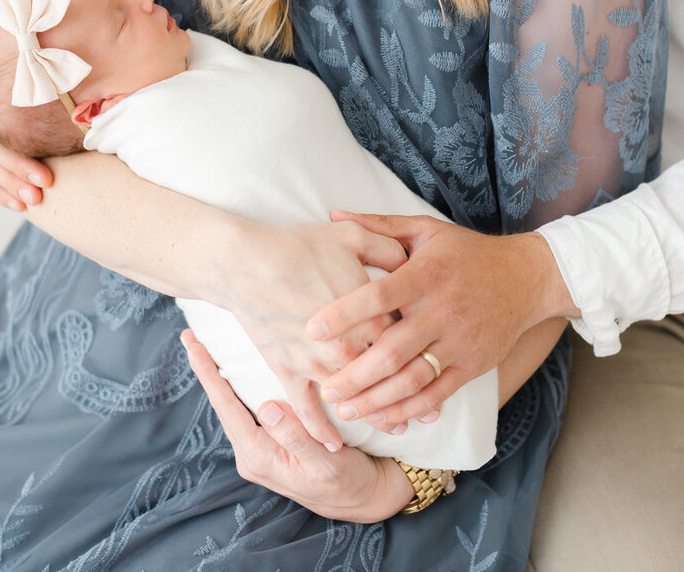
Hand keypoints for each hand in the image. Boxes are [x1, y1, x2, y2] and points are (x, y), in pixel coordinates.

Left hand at [182, 329, 412, 522]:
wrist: (362, 499)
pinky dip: (240, 388)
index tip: (193, 346)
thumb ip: (295, 437)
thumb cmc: (347, 481)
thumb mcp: (325, 461)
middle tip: (192, 337)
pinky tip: (236, 372)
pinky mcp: (270, 446)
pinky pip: (249, 412)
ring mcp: (259, 451)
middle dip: (207, 371)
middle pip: (224, 406)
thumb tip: (266, 408)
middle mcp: (252, 455)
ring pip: (235, 407)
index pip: (227, 409)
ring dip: (221, 378)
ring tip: (207, 349)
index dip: (209, 375)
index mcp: (260, 457)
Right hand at [216, 220, 408, 448]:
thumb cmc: (298, 246)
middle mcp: (347, 345)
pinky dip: (319, 428)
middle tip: (429, 415)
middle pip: (385, 378)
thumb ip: (388, 248)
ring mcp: (315, 362)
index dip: (424, 356)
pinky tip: (333, 445)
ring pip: (353, 399)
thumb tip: (411, 258)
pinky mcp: (286, 370)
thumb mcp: (352, 237)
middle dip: (409, 397)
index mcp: (369, 314)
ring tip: (397, 429)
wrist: (244, 262)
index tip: (439, 370)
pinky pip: (305, 408)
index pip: (404, 340)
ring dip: (375, 416)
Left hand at [307, 212, 574, 427]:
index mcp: (426, 275)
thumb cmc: (467, 253)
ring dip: (374, 400)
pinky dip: (408, 410)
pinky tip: (383, 417)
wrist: (527, 278)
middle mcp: (442, 311)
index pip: (379, 296)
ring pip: (411, 380)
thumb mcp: (425, 230)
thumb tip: (333, 213)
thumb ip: (378, 227)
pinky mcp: (473, 365)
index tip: (312, 329)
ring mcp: (459, 342)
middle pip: (391, 350)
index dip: (344, 314)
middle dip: (353, 374)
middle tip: (323, 387)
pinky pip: (436, 394)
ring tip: (343, 408)